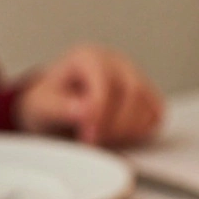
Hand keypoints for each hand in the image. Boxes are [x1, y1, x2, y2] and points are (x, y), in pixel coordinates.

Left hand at [16, 45, 162, 145]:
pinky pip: (156, 117)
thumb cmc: (51, 101)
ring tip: (101, 138)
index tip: (87, 134)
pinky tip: (116, 135)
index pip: (106, 82)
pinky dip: (140, 131)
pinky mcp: (148, 98)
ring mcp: (137, 79)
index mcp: (90, 57)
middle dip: (116, 124)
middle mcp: (118, 64)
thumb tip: (83, 111)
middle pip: (134, 92)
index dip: (99, 112)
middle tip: (93, 140)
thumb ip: (59, 107)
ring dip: (127, 130)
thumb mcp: (42, 104)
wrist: (58, 104)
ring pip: (150, 106)